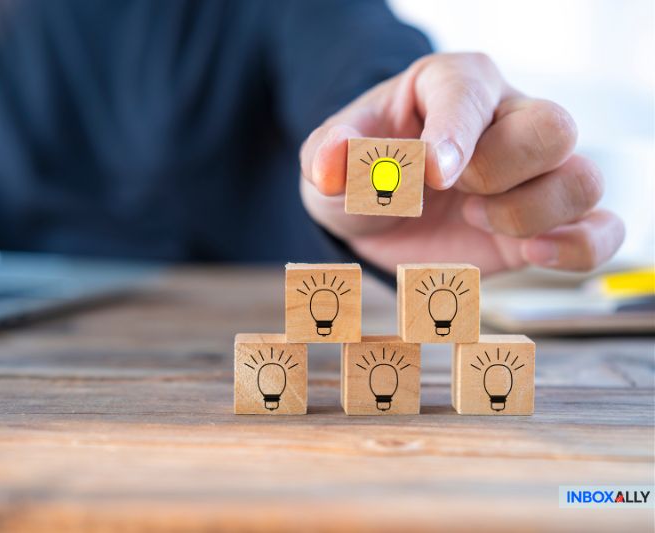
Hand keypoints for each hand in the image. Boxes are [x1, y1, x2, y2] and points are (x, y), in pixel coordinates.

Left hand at [300, 53, 624, 274]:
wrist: (375, 217)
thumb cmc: (359, 174)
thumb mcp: (327, 163)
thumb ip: (329, 156)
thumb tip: (334, 163)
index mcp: (452, 85)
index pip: (471, 92)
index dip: (457, 133)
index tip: (435, 175)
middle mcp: (506, 118)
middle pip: (551, 128)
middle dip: (499, 171)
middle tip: (457, 193)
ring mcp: (533, 171)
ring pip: (581, 178)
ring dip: (527, 213)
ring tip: (476, 218)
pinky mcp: (546, 220)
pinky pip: (602, 226)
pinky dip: (580, 247)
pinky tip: (531, 253)